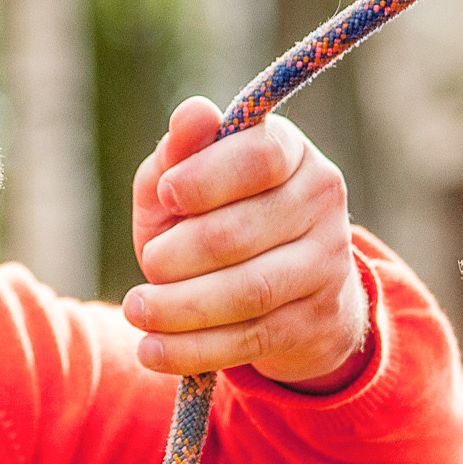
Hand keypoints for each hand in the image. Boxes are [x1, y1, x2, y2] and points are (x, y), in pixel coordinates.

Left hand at [125, 96, 369, 391]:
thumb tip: (193, 113)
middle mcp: (321, 202)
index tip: (166, 195)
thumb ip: (181, 152)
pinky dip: (192, 349)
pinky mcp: (315, 321)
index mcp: (290, 152)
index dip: (206, 178)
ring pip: (248, 292)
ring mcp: (326, 264)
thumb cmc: (218, 218)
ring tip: (135, 310)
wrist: (287, 289)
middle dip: (178, 254)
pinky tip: (151, 350)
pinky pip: (250, 340)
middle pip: (241, 231)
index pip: (259, 156)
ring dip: (179, 307)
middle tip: (147, 263)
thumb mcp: (188, 182)